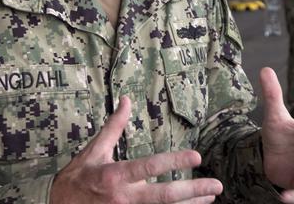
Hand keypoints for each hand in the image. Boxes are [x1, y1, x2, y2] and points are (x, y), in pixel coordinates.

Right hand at [50, 96, 222, 203]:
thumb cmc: (76, 178)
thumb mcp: (93, 151)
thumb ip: (113, 127)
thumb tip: (126, 100)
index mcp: (115, 176)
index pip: (149, 167)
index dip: (174, 162)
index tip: (197, 156)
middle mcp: (123, 198)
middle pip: (164, 197)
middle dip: (193, 191)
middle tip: (216, 185)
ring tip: (210, 198)